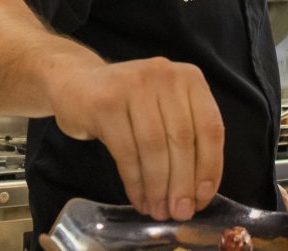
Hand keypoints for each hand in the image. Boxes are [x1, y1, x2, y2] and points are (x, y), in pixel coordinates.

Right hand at [47, 56, 224, 221]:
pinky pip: (126, 152)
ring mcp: (134, 86)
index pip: (210, 127)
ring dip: (158, 187)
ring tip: (159, 210)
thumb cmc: (129, 103)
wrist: (77, 82)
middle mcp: (165, 75)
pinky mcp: (106, 103)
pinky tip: (139, 199)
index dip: (210, 167)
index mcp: (189, 78)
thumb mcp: (165, 108)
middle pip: (182, 140)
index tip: (203, 198)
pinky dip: (135, 182)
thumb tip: (198, 192)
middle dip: (183, 183)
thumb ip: (186, 137)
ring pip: (154, 148)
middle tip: (180, 212)